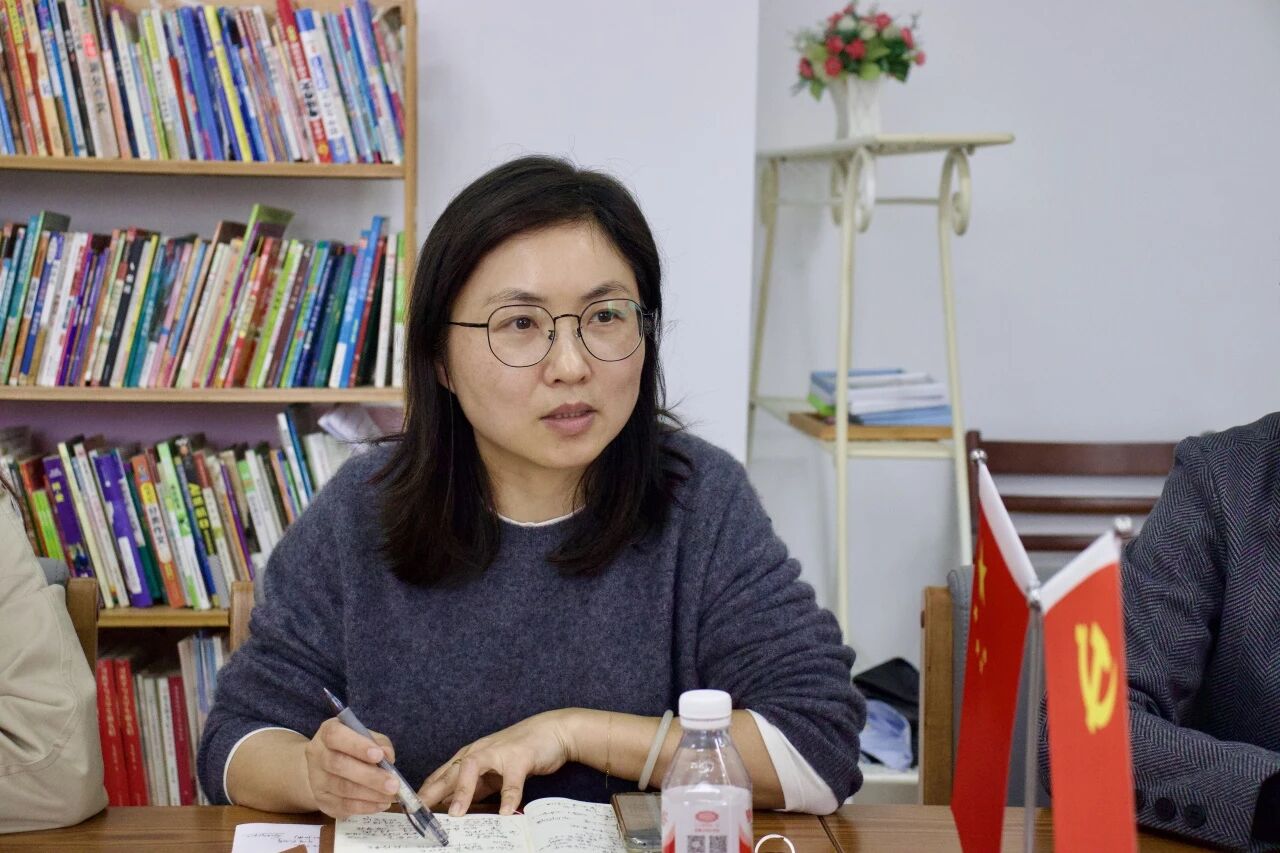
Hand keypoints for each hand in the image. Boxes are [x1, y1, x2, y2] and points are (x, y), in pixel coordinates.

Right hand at [303, 717, 399, 818]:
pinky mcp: (321, 800)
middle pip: (339, 765)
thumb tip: (388, 756)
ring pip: (342, 788)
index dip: (357, 746)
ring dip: (370, 794)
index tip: (379, 755)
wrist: (324, 769)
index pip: (336, 736)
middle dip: (370, 776)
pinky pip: (343, 806)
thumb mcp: (365, 737)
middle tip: (393, 784)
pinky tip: (381, 804)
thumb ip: (379, 743)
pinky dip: (365, 807)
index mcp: (327, 733)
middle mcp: (317, 755)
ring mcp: (316, 780)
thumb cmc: (351, 748)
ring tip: (391, 796)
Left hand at [418, 710, 575, 815]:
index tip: (407, 810)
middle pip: (450, 773)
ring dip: (463, 791)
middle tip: (417, 811)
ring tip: (457, 813)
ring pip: (474, 769)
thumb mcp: (491, 773)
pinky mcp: (520, 757)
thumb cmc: (520, 753)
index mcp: (469, 757)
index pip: (440, 777)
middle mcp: (479, 752)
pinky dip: (509, 796)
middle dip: (432, 792)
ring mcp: (498, 753)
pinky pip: (512, 779)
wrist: (552, 731)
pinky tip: (506, 812)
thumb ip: (473, 789)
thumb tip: (451, 810)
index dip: (424, 793)